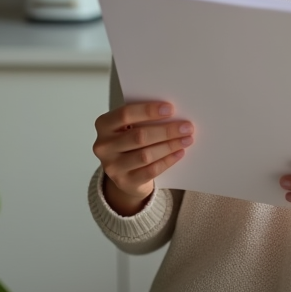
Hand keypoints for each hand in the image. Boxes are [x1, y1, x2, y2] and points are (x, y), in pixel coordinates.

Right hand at [93, 101, 193, 215]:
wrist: (124, 172)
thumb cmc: (130, 141)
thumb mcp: (129, 126)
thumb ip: (143, 119)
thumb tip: (174, 114)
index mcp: (104, 125)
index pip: (125, 114)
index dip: (148, 111)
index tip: (170, 109)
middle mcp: (104, 146)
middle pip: (139, 137)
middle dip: (166, 131)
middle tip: (187, 127)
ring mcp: (112, 166)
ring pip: (146, 155)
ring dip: (170, 146)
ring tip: (187, 139)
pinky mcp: (125, 182)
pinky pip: (151, 171)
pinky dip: (167, 160)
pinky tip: (179, 152)